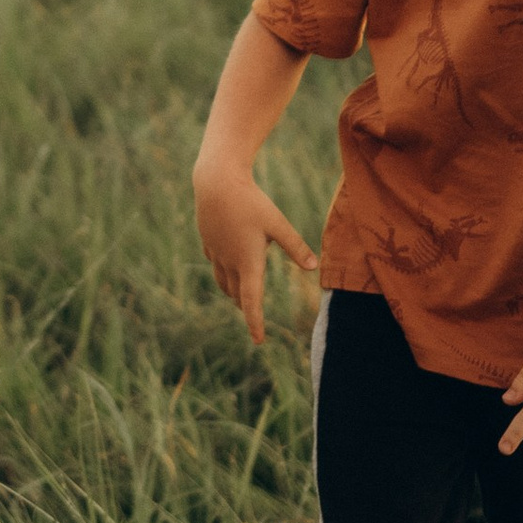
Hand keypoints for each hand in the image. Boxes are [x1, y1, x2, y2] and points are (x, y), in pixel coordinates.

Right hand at [195, 166, 316, 344]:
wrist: (216, 182)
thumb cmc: (251, 202)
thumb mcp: (278, 224)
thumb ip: (295, 246)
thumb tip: (314, 267)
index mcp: (248, 262)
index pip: (252, 301)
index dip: (255, 323)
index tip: (259, 340)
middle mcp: (230, 261)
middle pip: (237, 294)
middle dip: (245, 307)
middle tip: (253, 316)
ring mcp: (216, 251)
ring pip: (223, 280)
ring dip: (233, 291)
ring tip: (240, 295)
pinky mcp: (208, 239)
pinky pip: (215, 261)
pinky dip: (222, 268)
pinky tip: (226, 262)